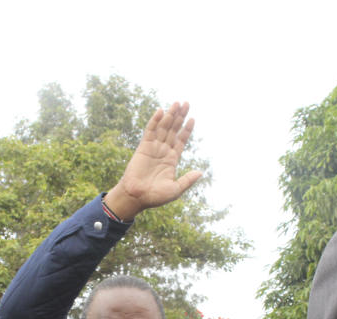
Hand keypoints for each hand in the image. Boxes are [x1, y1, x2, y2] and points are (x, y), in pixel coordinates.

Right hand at [104, 101, 202, 220]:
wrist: (137, 197)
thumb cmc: (155, 196)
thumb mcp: (175, 189)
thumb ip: (187, 180)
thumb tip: (200, 172)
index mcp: (172, 159)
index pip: (181, 140)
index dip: (187, 129)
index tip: (192, 118)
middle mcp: (163, 151)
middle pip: (173, 129)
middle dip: (180, 117)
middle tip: (186, 103)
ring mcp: (154, 148)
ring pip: (164, 127)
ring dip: (170, 115)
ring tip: (177, 103)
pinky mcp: (143, 147)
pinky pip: (150, 131)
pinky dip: (155, 121)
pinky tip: (160, 111)